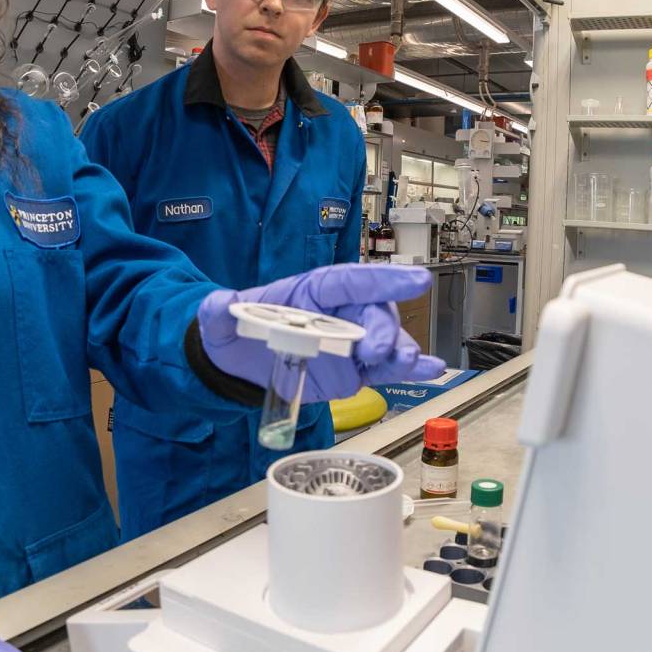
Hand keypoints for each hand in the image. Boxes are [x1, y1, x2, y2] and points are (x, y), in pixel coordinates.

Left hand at [198, 264, 448, 401]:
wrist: (240, 365)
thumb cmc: (238, 332)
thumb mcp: (220, 322)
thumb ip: (218, 312)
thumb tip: (218, 303)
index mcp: (314, 291)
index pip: (351, 281)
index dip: (383, 280)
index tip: (414, 279)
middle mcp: (340, 313)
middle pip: (374, 313)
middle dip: (383, 329)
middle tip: (378, 349)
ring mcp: (353, 342)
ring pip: (388, 342)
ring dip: (402, 351)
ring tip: (409, 364)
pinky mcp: (357, 370)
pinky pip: (388, 369)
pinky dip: (413, 370)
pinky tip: (433, 371)